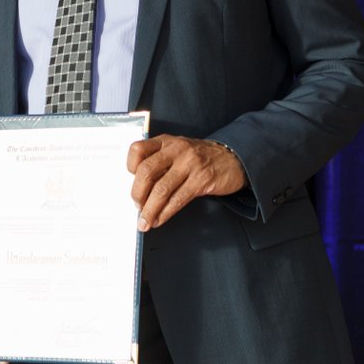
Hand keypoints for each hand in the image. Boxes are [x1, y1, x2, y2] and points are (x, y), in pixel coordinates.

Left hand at [127, 135, 246, 230]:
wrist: (234, 157)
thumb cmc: (200, 157)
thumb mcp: (178, 151)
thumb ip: (159, 163)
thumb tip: (139, 189)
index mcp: (165, 141)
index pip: (138, 150)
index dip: (130, 167)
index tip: (130, 181)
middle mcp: (176, 150)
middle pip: (146, 171)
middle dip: (137, 193)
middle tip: (136, 207)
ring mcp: (190, 164)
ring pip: (162, 189)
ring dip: (150, 210)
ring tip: (144, 222)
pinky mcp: (202, 180)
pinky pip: (178, 199)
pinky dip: (165, 213)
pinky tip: (160, 220)